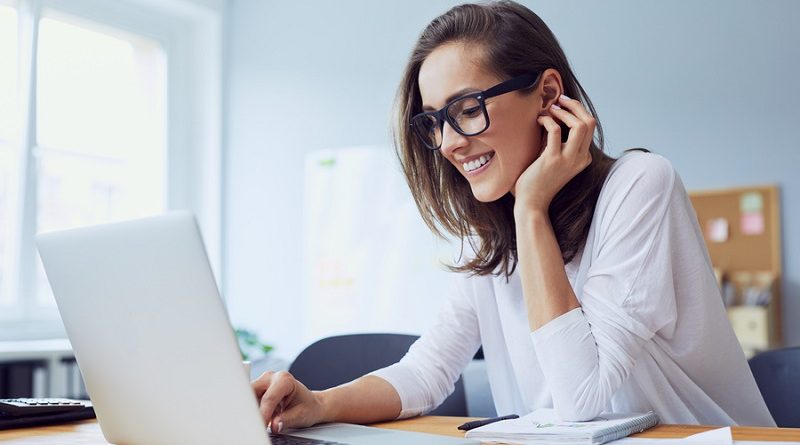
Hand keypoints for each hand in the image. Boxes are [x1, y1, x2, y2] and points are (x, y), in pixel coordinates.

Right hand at [252, 371, 325, 432]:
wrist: (310, 404)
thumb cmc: (307, 407)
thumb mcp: (300, 415)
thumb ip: (286, 420)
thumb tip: (273, 425)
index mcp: (284, 379)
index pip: (268, 398)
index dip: (263, 414)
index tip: (261, 426)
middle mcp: (271, 377)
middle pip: (252, 392)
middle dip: (251, 409)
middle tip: (253, 425)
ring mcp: (262, 382)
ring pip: (247, 395)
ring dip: (249, 409)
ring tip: (256, 422)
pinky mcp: (257, 390)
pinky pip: (248, 400)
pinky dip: (250, 410)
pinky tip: (256, 418)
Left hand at [513, 94, 594, 213]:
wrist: (532, 203)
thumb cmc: (539, 180)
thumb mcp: (555, 159)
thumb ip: (559, 142)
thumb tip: (554, 116)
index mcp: (583, 158)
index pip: (589, 127)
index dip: (577, 111)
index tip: (562, 106)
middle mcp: (580, 158)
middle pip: (590, 122)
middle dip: (575, 106)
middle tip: (560, 100)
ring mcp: (568, 159)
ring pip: (580, 125)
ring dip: (565, 112)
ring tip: (551, 109)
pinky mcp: (553, 160)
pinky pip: (555, 130)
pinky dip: (547, 120)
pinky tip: (539, 120)